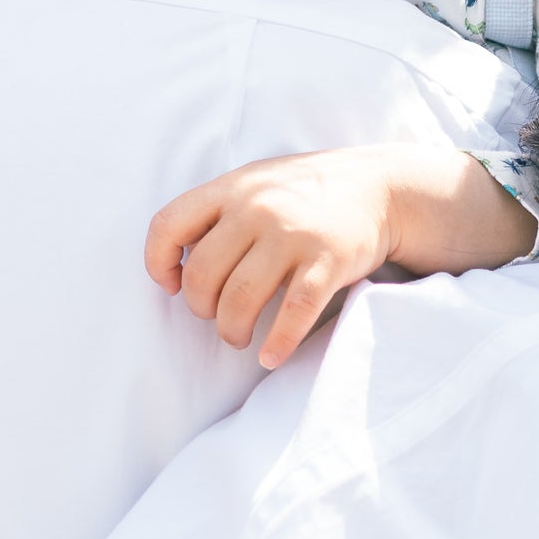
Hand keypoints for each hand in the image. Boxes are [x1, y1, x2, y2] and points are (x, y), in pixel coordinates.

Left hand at [144, 145, 537, 368]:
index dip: (158, 263)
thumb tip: (176, 263)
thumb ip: (218, 211)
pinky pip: (293, 313)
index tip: (172, 285)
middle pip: (203, 274)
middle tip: (216, 316)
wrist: (380, 186)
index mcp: (233, 187)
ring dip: (231, 330)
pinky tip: (270, 356)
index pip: (168, 225)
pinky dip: (277, 343)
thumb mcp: (258, 182)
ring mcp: (294, 234)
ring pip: (239, 300)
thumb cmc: (307, 191)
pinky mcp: (328, 261)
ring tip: (239, 337)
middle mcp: (259, 207)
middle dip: (202, 308)